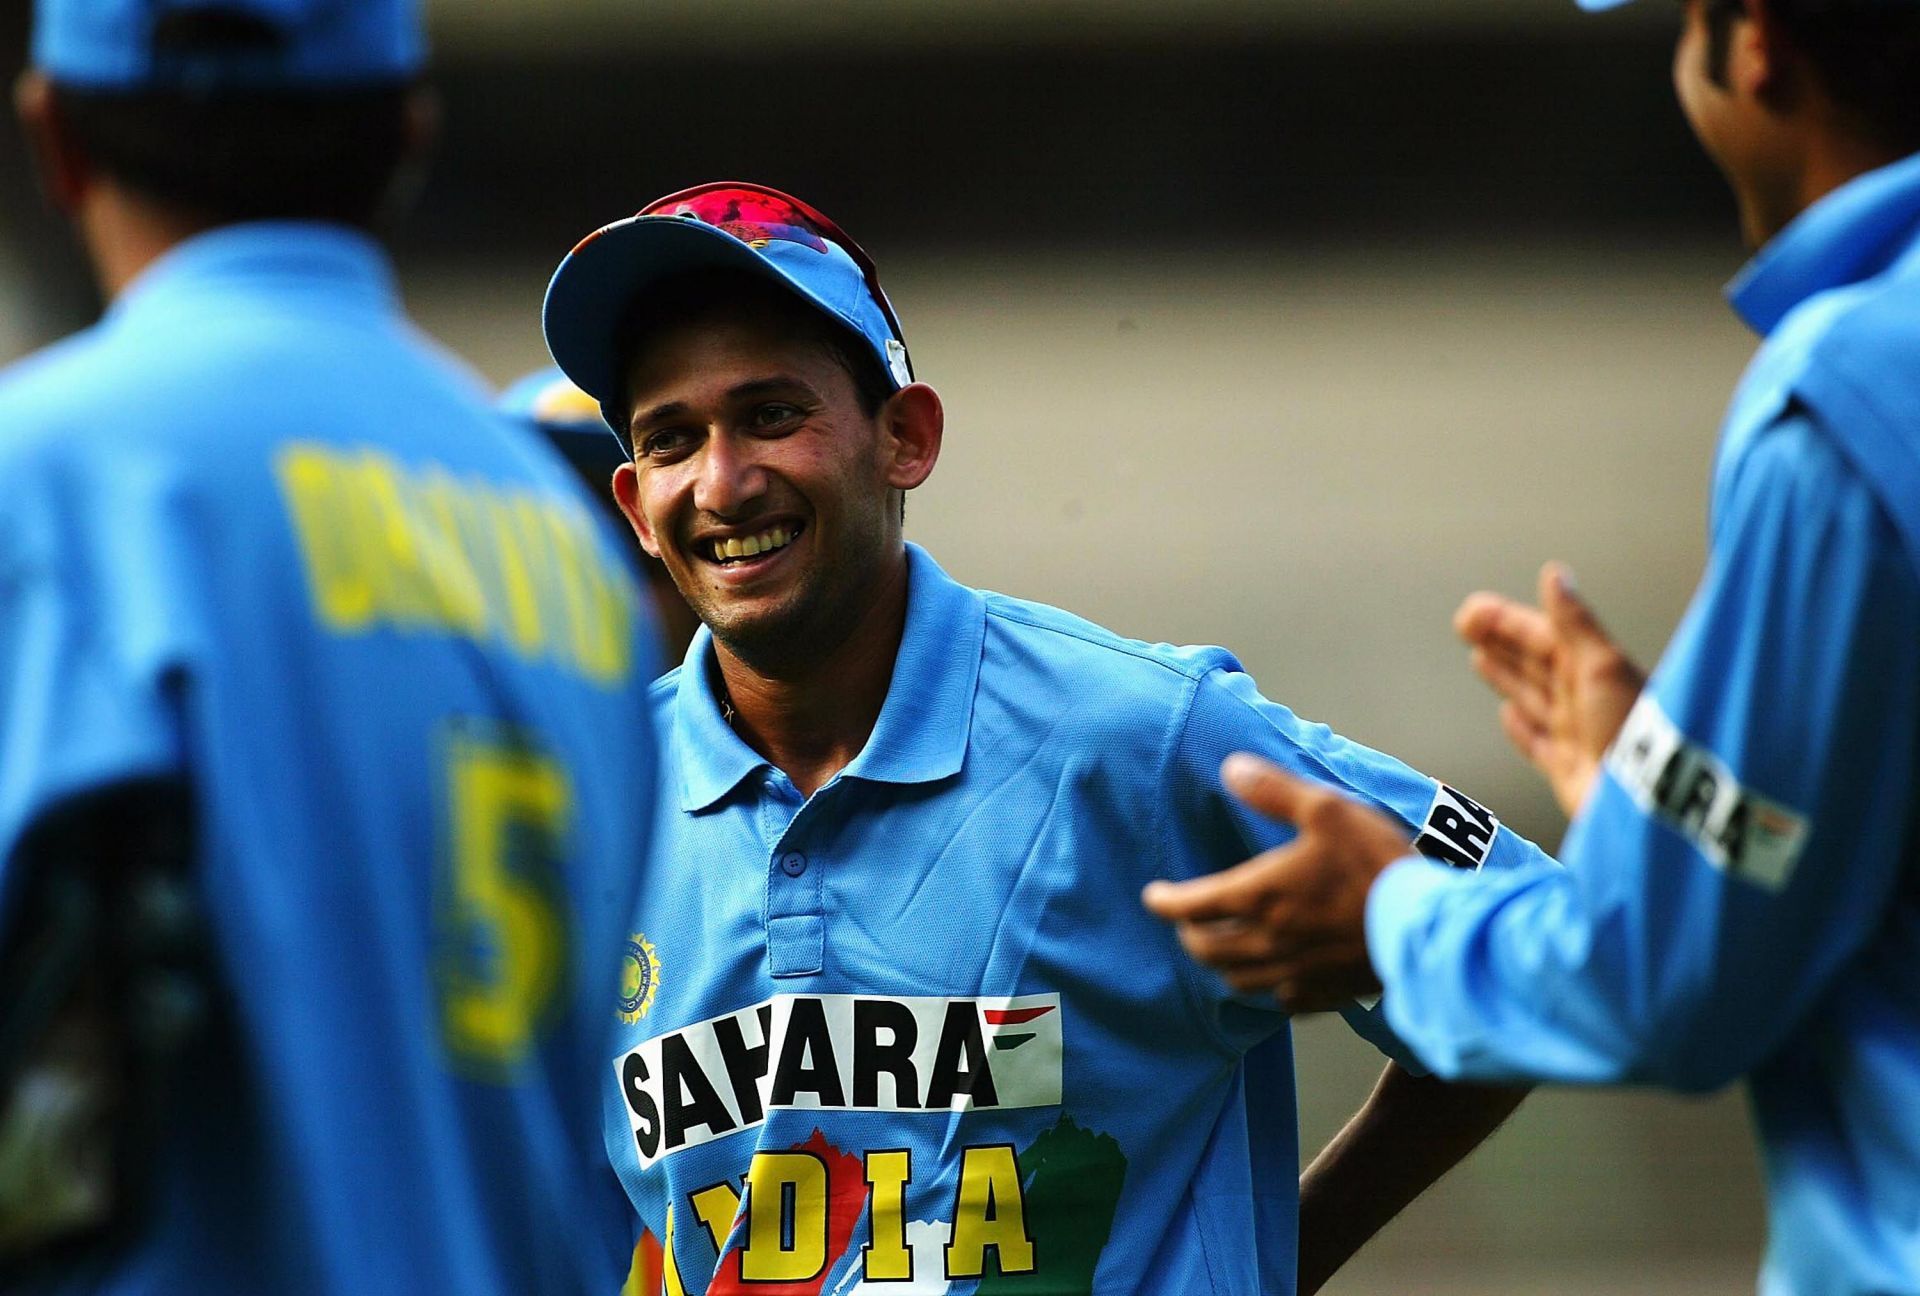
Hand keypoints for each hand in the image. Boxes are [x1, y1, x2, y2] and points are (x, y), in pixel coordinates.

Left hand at [1141, 754, 1413, 1013]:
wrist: (1426, 929)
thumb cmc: (1375, 866)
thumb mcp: (1326, 810)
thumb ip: (1274, 790)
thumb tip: (1232, 769)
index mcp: (1259, 897)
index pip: (1193, 906)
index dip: (1166, 902)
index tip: (1154, 897)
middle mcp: (1268, 942)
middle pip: (1208, 949)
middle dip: (1189, 935)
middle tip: (1187, 922)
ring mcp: (1296, 973)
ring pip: (1238, 980)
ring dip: (1222, 964)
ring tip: (1222, 949)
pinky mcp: (1326, 994)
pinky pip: (1283, 1001)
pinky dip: (1269, 989)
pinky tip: (1277, 980)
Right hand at [1453, 562, 1645, 817]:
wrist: (1648, 802)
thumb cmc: (1630, 730)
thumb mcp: (1602, 666)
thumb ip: (1574, 623)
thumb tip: (1554, 574)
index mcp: (1592, 670)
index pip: (1541, 635)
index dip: (1505, 621)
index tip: (1471, 611)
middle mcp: (1584, 699)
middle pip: (1533, 662)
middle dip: (1500, 641)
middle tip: (1465, 625)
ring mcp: (1576, 734)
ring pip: (1532, 696)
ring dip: (1506, 675)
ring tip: (1480, 657)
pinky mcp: (1568, 770)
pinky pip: (1538, 743)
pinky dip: (1520, 728)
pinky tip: (1507, 715)